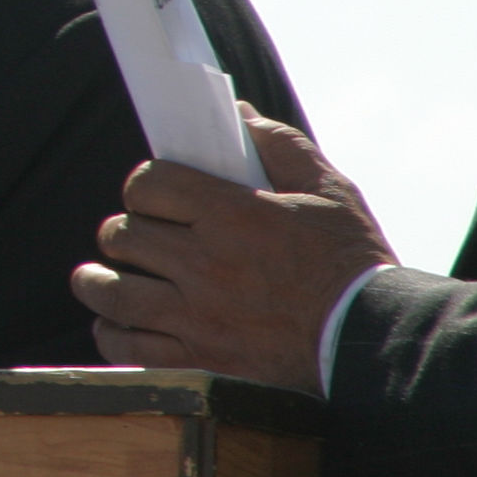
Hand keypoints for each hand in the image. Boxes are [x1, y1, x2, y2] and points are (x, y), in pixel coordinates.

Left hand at [70, 104, 397, 392]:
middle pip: (123, 235)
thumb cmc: (353, 264)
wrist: (377, 344)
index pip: (149, 183)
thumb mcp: (330, 192)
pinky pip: (127, 348)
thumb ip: (279, 145)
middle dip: (123, 231)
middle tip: (136, 238)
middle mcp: (207, 265)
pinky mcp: (199, 363)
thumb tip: (236, 113)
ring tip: (102, 277)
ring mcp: (198, 318)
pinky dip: (112, 333)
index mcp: (234, 215)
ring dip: (99, 281)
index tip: (152, 197)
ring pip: (111, 291)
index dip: (144, 186)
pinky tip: (118, 323)